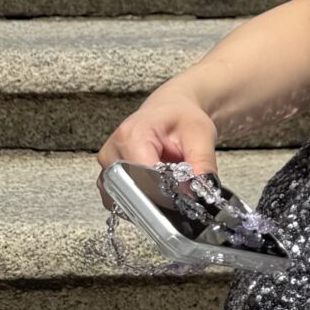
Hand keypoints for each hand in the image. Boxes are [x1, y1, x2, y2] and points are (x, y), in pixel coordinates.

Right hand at [96, 84, 218, 195]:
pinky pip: (123, 199)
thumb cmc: (182, 118)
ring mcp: (107, 165)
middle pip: (134, 191)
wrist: (171, 109)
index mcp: (132, 135)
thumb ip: (202, 164)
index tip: (186, 194)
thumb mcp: (201, 135)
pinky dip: (142, 198)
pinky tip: (156, 185)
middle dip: (160, 198)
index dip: (167, 191)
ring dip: (151, 198)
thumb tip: (200, 195)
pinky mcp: (108, 175)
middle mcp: (113, 151)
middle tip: (181, 189)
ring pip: (127, 199)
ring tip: (169, 180)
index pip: (145, 178)